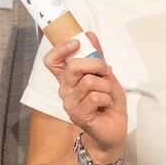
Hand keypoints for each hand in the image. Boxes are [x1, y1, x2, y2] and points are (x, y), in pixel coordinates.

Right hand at [45, 32, 126, 158]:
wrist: (114, 130)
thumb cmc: (108, 103)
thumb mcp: (106, 76)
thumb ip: (97, 57)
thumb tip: (90, 34)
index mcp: (68, 80)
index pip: (52, 61)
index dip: (61, 49)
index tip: (77, 43)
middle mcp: (65, 91)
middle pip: (73, 67)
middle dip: (96, 64)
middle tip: (106, 72)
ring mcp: (70, 104)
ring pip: (88, 82)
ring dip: (106, 86)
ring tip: (108, 94)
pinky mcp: (79, 115)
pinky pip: (95, 97)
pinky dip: (107, 98)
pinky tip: (106, 105)